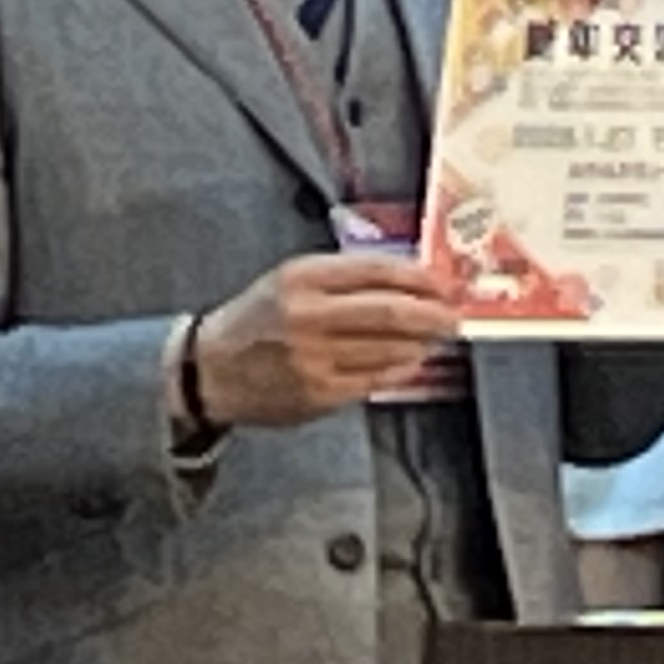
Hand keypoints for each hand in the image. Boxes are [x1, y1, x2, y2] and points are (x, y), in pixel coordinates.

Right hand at [193, 253, 462, 426]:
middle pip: (391, 312)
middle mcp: (308, 316)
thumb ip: (342, 277)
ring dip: (422, 343)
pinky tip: (411, 360)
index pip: (377, 270)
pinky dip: (402, 368)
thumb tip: (407, 280)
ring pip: (390, 349)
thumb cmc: (258, 320)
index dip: (419, 277)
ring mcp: (314, 358)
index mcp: (301, 278)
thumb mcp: (289, 280)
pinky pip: (376, 379)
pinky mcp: (319, 393)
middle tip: (452, 315)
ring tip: (435, 337)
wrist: (211, 370)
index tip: (441, 283)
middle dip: (433, 314)